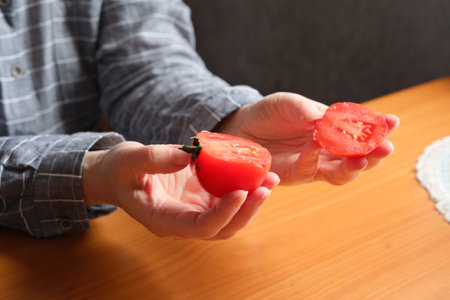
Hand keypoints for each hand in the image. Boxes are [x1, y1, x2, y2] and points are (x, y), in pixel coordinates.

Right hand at [82, 142, 279, 238]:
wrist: (117, 176)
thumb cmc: (119, 171)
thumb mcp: (129, 159)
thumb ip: (155, 158)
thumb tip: (189, 154)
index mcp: (164, 220)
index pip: (200, 227)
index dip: (223, 213)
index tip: (242, 192)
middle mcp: (183, 222)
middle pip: (223, 228)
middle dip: (248, 210)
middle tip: (266, 185)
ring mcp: (194, 212)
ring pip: (230, 218)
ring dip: (252, 201)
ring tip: (270, 177)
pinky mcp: (201, 199)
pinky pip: (226, 199)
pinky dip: (244, 189)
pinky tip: (256, 172)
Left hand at [216, 92, 398, 184]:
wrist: (241, 127)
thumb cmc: (270, 113)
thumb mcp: (291, 104)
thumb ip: (310, 111)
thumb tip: (329, 119)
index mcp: (333, 130)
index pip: (362, 132)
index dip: (379, 129)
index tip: (393, 122)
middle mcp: (328, 150)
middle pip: (359, 158)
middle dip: (375, 154)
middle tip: (386, 147)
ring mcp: (313, 164)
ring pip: (341, 173)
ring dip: (354, 167)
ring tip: (363, 158)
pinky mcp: (294, 174)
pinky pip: (309, 169)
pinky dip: (314, 158)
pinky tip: (315, 145)